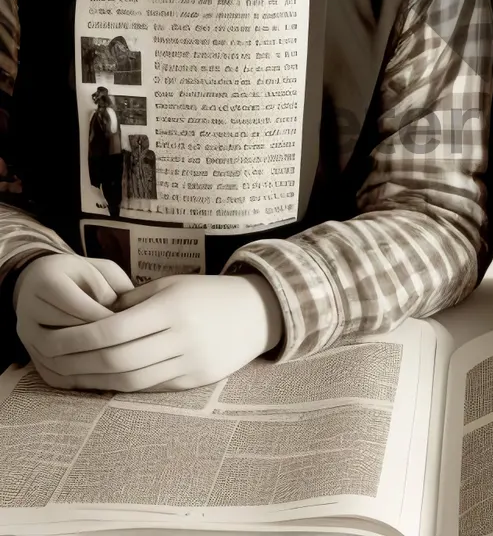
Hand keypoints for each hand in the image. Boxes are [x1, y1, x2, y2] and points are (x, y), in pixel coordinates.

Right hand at [13, 253, 134, 385]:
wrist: (42, 281)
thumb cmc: (80, 275)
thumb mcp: (102, 269)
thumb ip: (115, 285)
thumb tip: (126, 314)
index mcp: (47, 280)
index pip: (75, 304)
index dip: (103, 317)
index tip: (129, 324)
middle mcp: (27, 308)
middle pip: (62, 331)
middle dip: (95, 339)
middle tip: (124, 344)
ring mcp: (24, 333)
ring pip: (53, 353)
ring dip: (85, 359)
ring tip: (114, 357)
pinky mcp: (29, 352)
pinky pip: (48, 372)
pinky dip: (74, 376)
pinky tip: (100, 374)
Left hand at [26, 272, 283, 392]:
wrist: (260, 312)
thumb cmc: (210, 293)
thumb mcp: (173, 284)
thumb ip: (134, 302)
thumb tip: (94, 319)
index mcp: (174, 306)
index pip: (114, 329)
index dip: (79, 338)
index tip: (56, 337)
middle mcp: (182, 336)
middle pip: (118, 359)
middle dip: (80, 362)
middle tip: (54, 360)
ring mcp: (190, 362)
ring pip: (130, 380)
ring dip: (95, 379)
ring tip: (72, 374)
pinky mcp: (195, 381)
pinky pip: (150, 387)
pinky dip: (122, 384)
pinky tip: (104, 379)